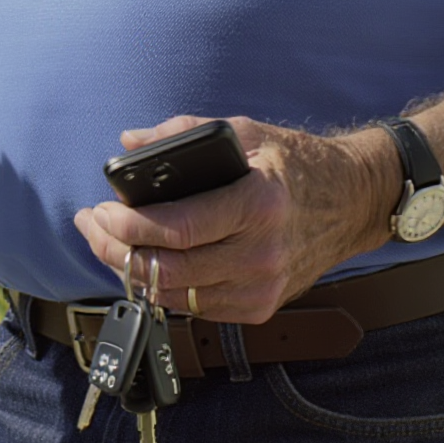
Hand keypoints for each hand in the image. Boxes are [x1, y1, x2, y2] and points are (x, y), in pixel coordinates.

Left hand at [73, 114, 396, 322]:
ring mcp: (263, 287)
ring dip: (130, 272)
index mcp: (257, 205)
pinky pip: (196, 309)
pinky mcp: (261, 306)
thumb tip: (129, 143)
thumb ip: (182, 133)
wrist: (353, 201)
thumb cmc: (295, 163)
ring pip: (176, 296)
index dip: (128, 226)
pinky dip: (162, 289)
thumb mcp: (245, 133)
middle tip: (90, 226)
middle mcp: (262, 254)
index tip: (99, 211)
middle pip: (169, 269)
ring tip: (105, 243)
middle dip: (115, 250)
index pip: (178, 229)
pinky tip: (143, 263)